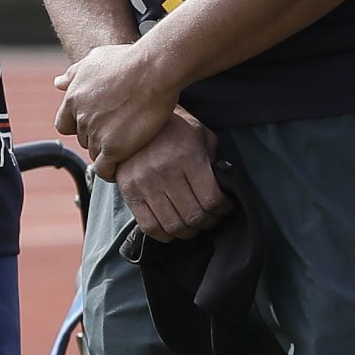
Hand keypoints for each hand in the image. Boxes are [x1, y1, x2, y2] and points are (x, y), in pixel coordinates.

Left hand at [54, 41, 177, 181]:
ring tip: (125, 148)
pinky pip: (104, 169)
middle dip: (97, 137)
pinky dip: (110, 172)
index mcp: (73, 99)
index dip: (78, 127)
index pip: (64, 124)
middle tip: (118, 133)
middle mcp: (80, 117)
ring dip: (107, 153)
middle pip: (83, 139)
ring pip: (94, 153)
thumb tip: (58, 83)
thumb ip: (75, 74)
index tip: (95, 125)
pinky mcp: (114, 147)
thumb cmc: (128, 60)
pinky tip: (119, 170)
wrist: (153, 69)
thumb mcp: (95, 60)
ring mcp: (96, 133)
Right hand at [111, 110, 233, 241]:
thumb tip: (224, 186)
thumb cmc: (174, 129)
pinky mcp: (128, 192)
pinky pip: (149, 226)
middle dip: (208, 222)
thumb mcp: (201, 135)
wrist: (132, 119)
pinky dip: (165, 235)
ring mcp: (144, 184)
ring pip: (173, 225)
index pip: (211, 199)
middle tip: (211, 218)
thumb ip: (213, 160)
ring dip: (189, 231)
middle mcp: (164, 172)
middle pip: (194, 216)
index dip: (223, 210)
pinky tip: (173, 228)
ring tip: (193, 224)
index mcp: (186, 157)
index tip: (225, 207)